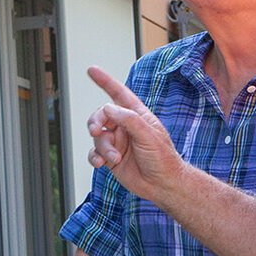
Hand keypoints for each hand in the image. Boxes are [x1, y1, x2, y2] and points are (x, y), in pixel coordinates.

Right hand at [86, 66, 182, 199]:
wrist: (163, 186)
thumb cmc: (163, 159)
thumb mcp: (149, 135)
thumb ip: (129, 119)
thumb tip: (107, 108)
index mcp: (137, 116)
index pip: (119, 94)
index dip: (105, 81)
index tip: (91, 70)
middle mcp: (125, 127)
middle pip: (101, 115)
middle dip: (96, 121)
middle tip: (96, 130)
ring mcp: (117, 142)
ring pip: (97, 137)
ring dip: (103, 147)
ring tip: (114, 158)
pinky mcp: (111, 158)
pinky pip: (95, 153)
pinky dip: (95, 157)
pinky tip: (101, 163)